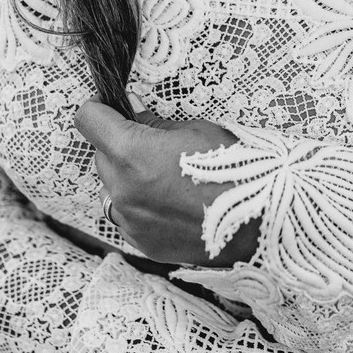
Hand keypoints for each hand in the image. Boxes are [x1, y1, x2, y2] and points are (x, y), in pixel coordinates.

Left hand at [74, 96, 259, 266]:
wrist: (263, 220)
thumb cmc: (235, 168)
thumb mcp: (196, 130)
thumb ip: (155, 124)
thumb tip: (134, 114)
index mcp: (132, 153)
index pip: (89, 120)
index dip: (99, 109)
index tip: (111, 109)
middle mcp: (122, 190)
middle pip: (101, 156)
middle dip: (119, 145)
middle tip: (152, 143)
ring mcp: (131, 221)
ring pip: (112, 189)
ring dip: (127, 178)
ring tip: (165, 176)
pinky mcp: (143, 243)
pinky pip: (128, 216)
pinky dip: (141, 205)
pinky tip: (172, 202)